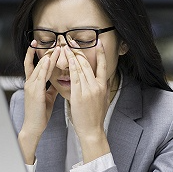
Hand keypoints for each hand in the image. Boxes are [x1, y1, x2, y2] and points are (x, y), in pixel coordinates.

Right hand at [19, 42, 58, 163]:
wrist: (34, 127)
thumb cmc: (40, 113)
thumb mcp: (47, 97)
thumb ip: (51, 88)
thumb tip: (58, 82)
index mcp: (32, 83)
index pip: (33, 64)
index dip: (37, 53)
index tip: (41, 43)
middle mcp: (30, 82)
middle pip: (37, 62)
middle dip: (46, 52)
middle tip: (55, 42)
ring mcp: (31, 86)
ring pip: (39, 67)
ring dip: (48, 56)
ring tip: (56, 47)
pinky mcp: (35, 91)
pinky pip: (40, 76)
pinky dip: (44, 67)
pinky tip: (49, 59)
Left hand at [66, 41, 111, 162]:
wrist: (92, 130)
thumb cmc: (96, 117)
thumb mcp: (104, 100)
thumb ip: (104, 88)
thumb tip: (105, 79)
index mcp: (103, 86)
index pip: (103, 65)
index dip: (101, 53)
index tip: (98, 42)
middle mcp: (97, 85)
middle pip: (88, 64)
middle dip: (80, 51)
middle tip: (72, 41)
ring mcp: (89, 90)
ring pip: (80, 68)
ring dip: (73, 56)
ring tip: (67, 46)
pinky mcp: (80, 95)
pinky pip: (75, 78)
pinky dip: (71, 67)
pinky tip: (68, 59)